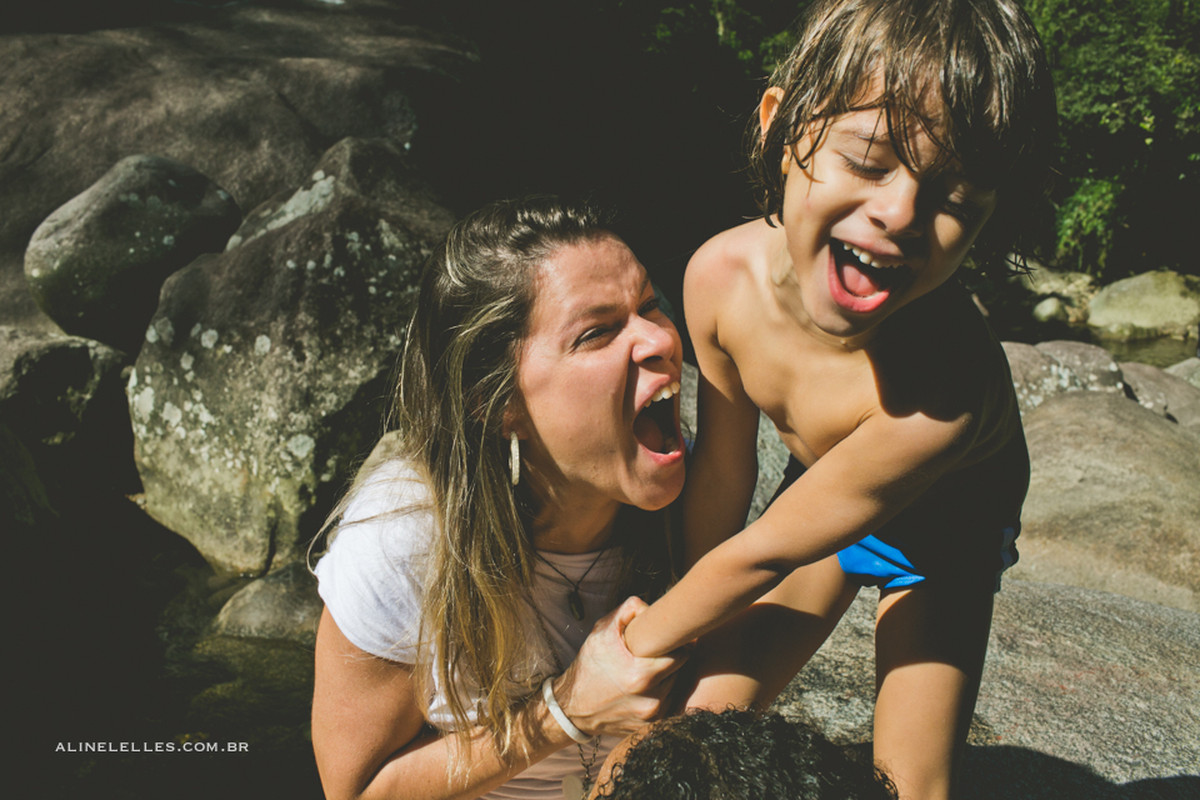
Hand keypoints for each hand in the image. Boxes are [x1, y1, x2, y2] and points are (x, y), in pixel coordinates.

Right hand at [552, 596, 688, 736]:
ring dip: (668, 677)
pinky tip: (647, 686)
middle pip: (681, 671)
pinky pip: (667, 705)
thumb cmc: (589, 666)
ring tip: (651, 668)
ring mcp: (651, 717)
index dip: (680, 643)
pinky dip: (662, 694)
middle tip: (662, 650)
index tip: (675, 638)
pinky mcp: (650, 728)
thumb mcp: (602, 631)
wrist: (572, 708)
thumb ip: (629, 610)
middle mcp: (650, 699)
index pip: (682, 654)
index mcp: (641, 674)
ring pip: (675, 688)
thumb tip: (653, 607)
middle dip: (673, 658)